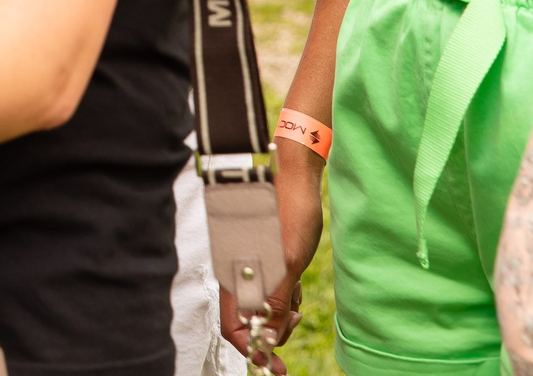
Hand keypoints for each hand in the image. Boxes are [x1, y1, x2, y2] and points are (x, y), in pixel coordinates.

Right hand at [223, 139, 325, 368]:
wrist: (296, 175)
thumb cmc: (290, 213)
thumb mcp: (289, 264)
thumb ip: (274, 304)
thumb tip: (267, 338)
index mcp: (234, 274)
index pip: (233, 327)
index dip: (253, 349)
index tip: (275, 365)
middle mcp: (234, 271)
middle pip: (245, 320)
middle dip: (271, 329)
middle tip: (298, 321)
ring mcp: (246, 263)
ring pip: (259, 305)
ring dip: (280, 309)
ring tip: (299, 295)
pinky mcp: (257, 257)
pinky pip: (266, 288)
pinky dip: (283, 293)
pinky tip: (296, 281)